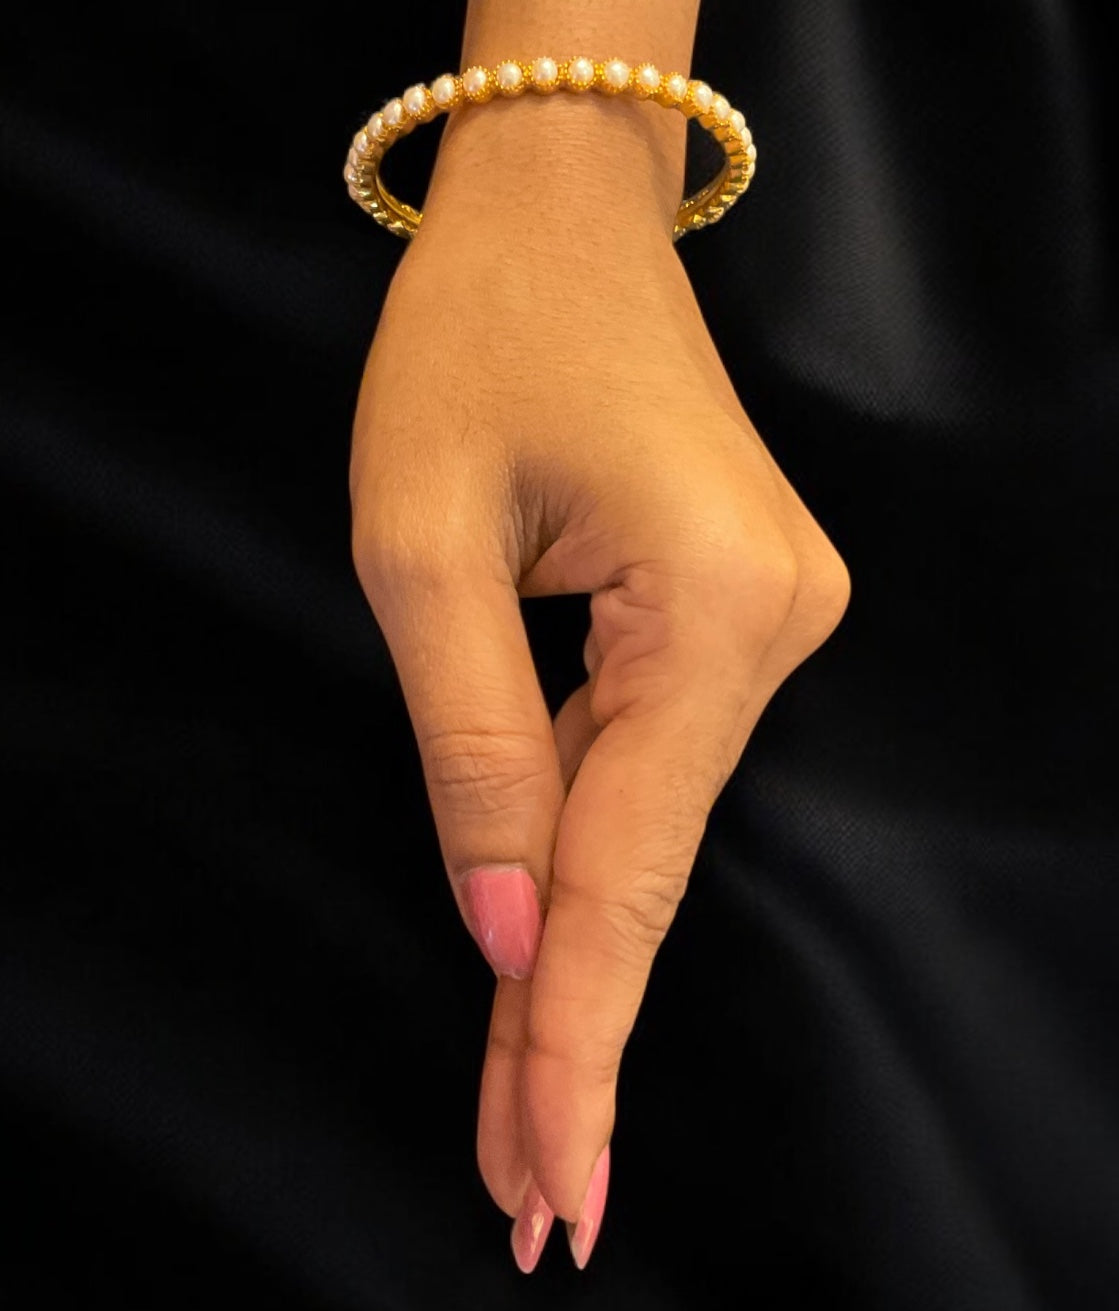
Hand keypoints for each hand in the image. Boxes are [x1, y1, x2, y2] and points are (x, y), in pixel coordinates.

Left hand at [349, 94, 850, 1270]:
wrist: (563, 223)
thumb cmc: (480, 343)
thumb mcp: (422, 545)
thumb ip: (475, 747)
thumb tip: (504, 928)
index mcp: (718, 609)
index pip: (629, 867)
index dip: (577, 1031)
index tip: (550, 1179)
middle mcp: (778, 632)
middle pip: (648, 865)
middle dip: (574, 1031)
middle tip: (530, 1198)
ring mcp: (766, 625)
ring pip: (647, 823)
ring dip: (572, 948)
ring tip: (521, 1113)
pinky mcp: (730, 615)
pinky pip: (648, 759)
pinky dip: (585, 852)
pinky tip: (541, 943)